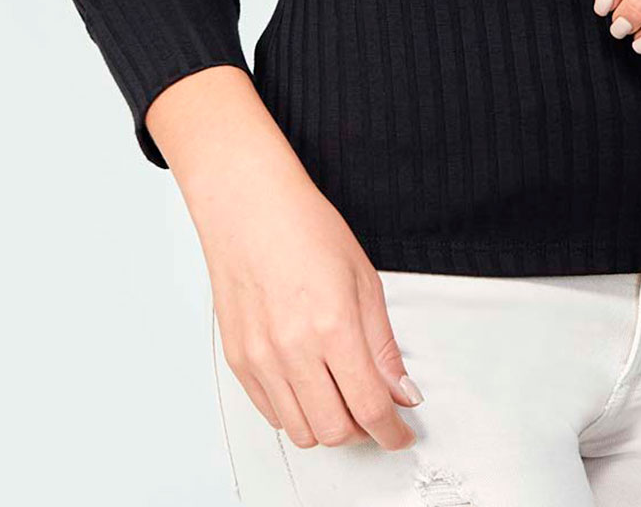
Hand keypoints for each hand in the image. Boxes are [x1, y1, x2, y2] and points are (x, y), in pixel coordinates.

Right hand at [203, 166, 423, 451]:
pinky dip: (296, 413)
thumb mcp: (364, 279)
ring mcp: (261, 358)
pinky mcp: (239, 360)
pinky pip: (271, 413)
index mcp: (333, 326)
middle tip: (374, 413)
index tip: (401, 434)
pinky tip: (310, 387)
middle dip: (363, 432)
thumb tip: (401, 391)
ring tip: (342, 399)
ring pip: (301, 431)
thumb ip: (383, 345)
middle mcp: (293, 349)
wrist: (249, 207)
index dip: (393, 431)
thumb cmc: (305, 228)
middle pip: (335, 430)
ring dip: (328, 426)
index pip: (370, 407)